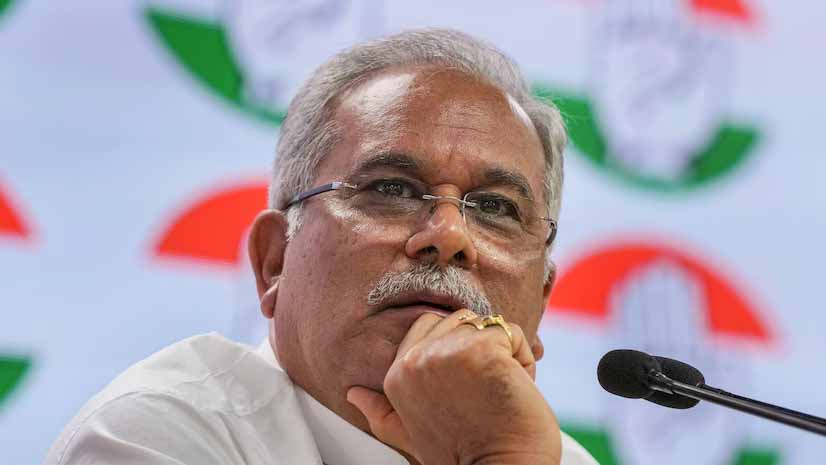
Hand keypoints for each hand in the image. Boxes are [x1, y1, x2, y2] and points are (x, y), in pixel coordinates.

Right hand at [347, 309, 560, 464]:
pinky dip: (524, 359)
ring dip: (504, 353)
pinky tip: (515, 387)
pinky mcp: (483, 350)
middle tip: (483, 392)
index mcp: (396, 375)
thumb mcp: (410, 434)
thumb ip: (381, 411)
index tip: (465, 388)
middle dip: (481, 348)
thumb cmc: (463, 457)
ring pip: (487, 324)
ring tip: (498, 390)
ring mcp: (447, 353)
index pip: (428, 326)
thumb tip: (352, 394)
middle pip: (460, 320)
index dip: (457, 350)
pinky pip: (513, 332)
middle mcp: (415, 360)